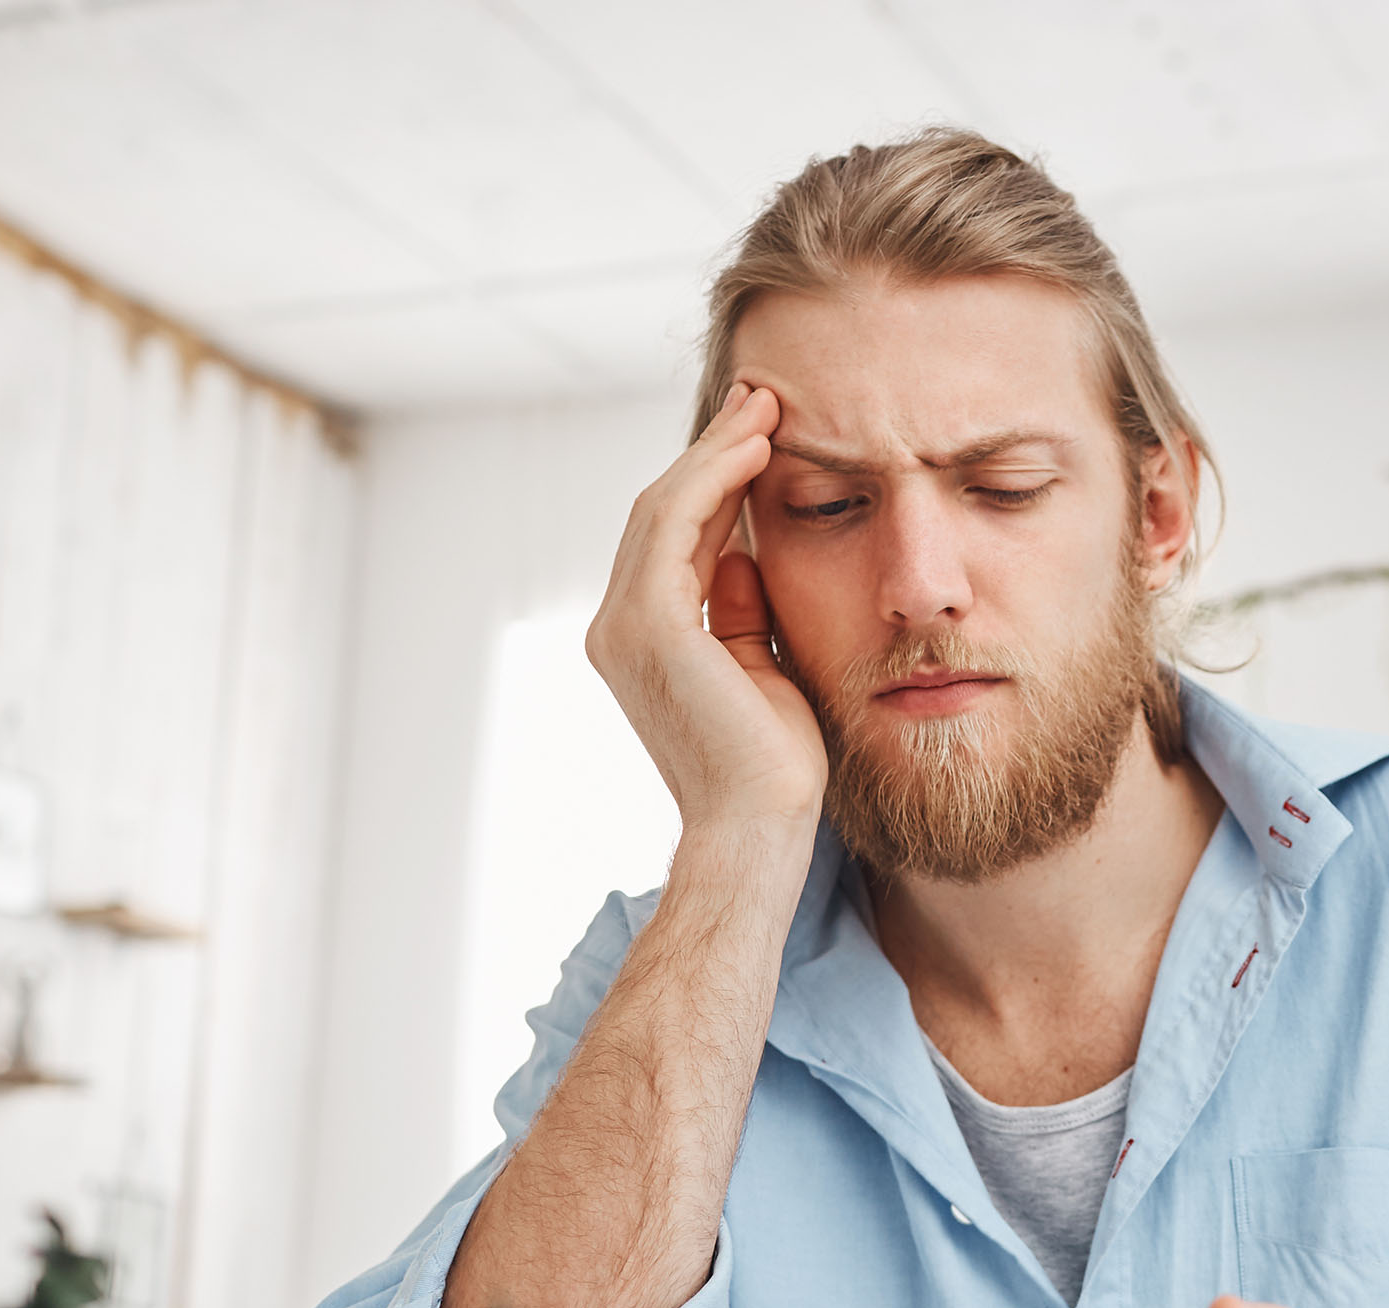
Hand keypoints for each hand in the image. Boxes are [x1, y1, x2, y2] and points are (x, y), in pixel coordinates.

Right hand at [584, 381, 827, 835]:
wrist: (759, 828)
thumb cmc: (771, 766)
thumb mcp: (759, 667)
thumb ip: (740, 609)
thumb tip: (743, 553)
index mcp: (641, 640)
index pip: (672, 537)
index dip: (714, 481)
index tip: (761, 435)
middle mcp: (617, 628)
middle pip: (660, 510)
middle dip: (712, 450)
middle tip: (762, 399)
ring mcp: (626, 625)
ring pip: (663, 507)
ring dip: (715, 451)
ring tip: (764, 407)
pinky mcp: (650, 625)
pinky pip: (676, 526)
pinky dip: (713, 479)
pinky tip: (754, 449)